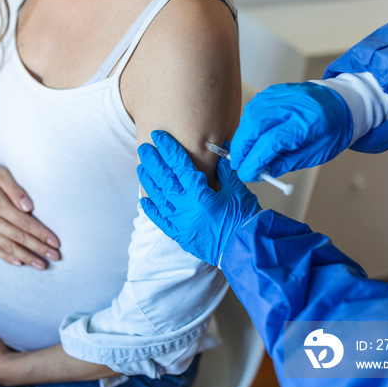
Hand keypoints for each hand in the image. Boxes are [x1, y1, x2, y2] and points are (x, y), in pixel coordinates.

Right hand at [0, 147, 60, 269]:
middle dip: (39, 249)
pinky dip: (8, 258)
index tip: (56, 242)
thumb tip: (29, 207)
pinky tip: (21, 263)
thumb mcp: (2, 174)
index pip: (24, 223)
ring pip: (8, 247)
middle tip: (56, 257)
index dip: (41, 234)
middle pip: (19, 238)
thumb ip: (16, 190)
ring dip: (27, 258)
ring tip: (42, 266)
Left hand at [137, 131, 260, 265]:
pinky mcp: (180, 235)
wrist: (246, 249)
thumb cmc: (244, 220)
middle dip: (153, 161)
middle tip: (144, 148)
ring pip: (158, 198)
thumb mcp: (237, 190)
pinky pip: (160, 221)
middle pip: (164, 180)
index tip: (159, 137)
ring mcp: (180, 223)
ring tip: (141, 167)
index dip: (168, 149)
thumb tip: (219, 150)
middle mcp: (186, 208)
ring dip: (148, 181)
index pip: (180, 166)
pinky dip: (151, 210)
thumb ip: (225, 170)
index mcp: (200, 195)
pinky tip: (143, 200)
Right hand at [231, 82, 353, 181]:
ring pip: (250, 116)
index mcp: (309, 121)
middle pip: (255, 125)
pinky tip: (250, 136)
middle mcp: (293, 103)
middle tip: (238, 164)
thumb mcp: (315, 154)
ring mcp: (281, 94)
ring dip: (242, 137)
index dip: (255, 161)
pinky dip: (247, 125)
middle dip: (241, 148)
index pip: (272, 142)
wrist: (341, 103)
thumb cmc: (332, 130)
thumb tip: (260, 173)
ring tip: (244, 153)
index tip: (247, 174)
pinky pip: (253, 108)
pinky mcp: (274, 91)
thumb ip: (285, 163)